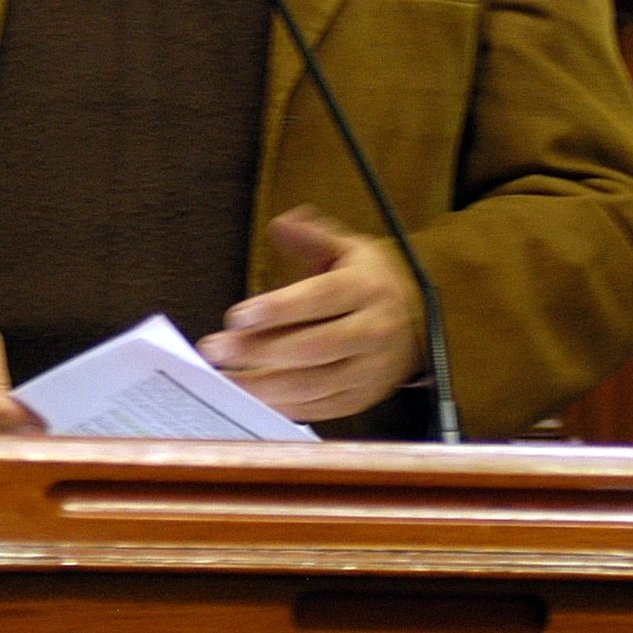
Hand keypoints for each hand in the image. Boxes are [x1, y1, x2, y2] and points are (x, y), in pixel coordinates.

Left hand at [196, 206, 423, 423]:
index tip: (237, 316)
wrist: (414, 321)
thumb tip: (282, 225)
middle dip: (259, 351)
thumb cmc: (368, 283)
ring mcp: (370, 369)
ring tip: (225, 377)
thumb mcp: (347, 248)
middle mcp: (373, 331)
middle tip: (217, 349)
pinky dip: (284, 406)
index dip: (278, 309)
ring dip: (264, 385)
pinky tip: (253, 397)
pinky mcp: (362, 397)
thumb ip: (312, 236)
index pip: (321, 299)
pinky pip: (320, 407)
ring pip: (315, 384)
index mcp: (366, 289)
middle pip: (314, 347)